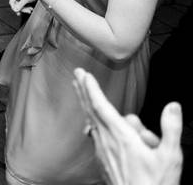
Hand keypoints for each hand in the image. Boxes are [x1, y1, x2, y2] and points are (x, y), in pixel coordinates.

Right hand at [9, 0, 36, 14]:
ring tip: (30, 10)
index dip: (14, 8)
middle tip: (28, 11)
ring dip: (25, 9)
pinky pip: (21, 5)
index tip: (18, 13)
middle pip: (15, 4)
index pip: (11, 2)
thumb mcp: (26, 0)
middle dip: (22, 9)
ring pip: (19, 5)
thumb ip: (20, 5)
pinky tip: (30, 8)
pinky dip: (26, 7)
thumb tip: (15, 10)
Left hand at [73, 68, 183, 184]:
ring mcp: (102, 151)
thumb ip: (171, 129)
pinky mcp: (102, 160)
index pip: (102, 107)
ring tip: (83, 90)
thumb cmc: (156, 184)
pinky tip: (93, 121)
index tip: (84, 75)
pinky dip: (95, 123)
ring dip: (88, 105)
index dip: (92, 89)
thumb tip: (173, 106)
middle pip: (92, 110)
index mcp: (122, 137)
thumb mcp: (171, 157)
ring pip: (93, 122)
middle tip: (77, 75)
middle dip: (84, 90)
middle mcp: (108, 141)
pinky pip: (96, 135)